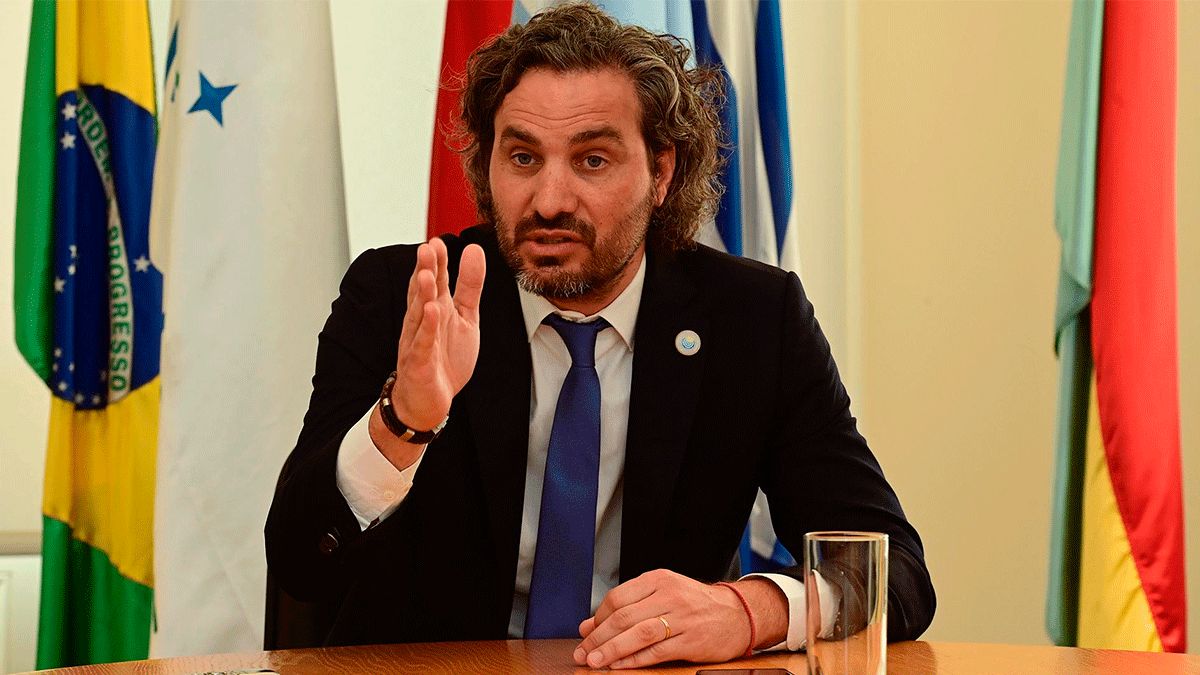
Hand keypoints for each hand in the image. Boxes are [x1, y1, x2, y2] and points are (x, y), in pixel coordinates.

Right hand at [371, 238, 484, 468]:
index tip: (437, 241)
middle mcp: (422, 322)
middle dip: (425, 271)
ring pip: (418, 315)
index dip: (436, 262)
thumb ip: (469, 285)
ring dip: (421, 295)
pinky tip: (432, 312)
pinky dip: (427, 329)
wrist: (430, 401)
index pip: (434, 281)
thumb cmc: (445, 357)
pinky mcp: (419, 364)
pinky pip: (423, 344)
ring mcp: (418, 342)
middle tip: (427, 248)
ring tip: (425, 274)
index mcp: (435, 309)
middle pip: (423, 293)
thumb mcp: (466, 317)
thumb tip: (474, 250)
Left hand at [572, 569, 770, 669]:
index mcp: (659, 580)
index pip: (618, 598)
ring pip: (638, 634)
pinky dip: (634, 660)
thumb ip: (629, 607)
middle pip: (624, 617)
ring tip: (594, 662)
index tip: (586, 634)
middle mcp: (670, 596)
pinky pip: (657, 652)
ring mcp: (682, 618)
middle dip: (598, 638)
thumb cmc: (696, 605)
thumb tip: (589, 626)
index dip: (597, 618)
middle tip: (582, 653)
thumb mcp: (663, 595)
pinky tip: (620, 666)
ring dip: (611, 650)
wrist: (738, 614)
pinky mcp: (691, 641)